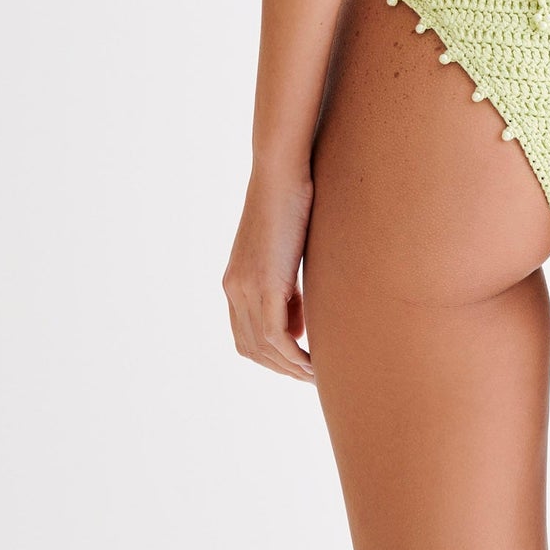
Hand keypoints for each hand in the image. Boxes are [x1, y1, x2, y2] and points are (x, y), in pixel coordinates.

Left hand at [223, 163, 315, 383]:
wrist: (279, 175)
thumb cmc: (289, 203)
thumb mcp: (285, 252)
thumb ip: (285, 284)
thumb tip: (295, 315)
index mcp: (235, 281)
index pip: (244, 334)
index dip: (269, 355)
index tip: (297, 360)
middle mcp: (234, 289)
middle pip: (250, 348)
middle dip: (280, 367)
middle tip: (309, 374)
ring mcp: (246, 288)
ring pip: (263, 348)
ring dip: (289, 367)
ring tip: (315, 374)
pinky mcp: (265, 285)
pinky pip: (275, 336)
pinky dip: (293, 356)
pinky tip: (312, 363)